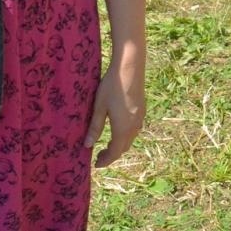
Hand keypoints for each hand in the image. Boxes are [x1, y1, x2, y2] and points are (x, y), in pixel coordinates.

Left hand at [85, 48, 143, 167]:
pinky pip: (134, 129)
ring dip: (119, 144)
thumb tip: (88, 145)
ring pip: (130, 138)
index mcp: (123, 129)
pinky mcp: (142, 109)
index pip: (114, 152)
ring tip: (107, 143)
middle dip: (112, 154)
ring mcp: (140, 117)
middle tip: (99, 155)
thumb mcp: (99, 107)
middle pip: (124, 147)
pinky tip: (118, 127)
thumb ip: (95, 127)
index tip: (96, 164)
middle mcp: (134, 126)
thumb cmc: (112, 86)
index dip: (106, 160)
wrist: (130, 66)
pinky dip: (125, 135)